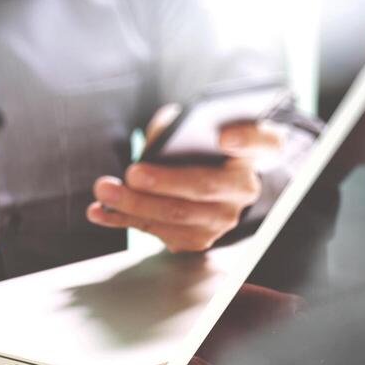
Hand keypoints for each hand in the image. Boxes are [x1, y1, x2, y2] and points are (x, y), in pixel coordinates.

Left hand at [86, 104, 280, 251]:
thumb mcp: (192, 126)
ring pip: (177, 215)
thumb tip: (156, 143)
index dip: (247, 139)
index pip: (264, 142)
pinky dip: (124, 220)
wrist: (201, 179)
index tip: (224, 136)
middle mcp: (244, 188)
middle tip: (133, 173)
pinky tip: (99, 211)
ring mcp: (223, 219)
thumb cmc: (195, 145)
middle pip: (205, 186)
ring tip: (104, 190)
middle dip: (164, 181)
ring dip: (134, 204)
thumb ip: (179, 126)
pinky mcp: (198, 239)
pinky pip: (159, 232)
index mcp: (255, 151)